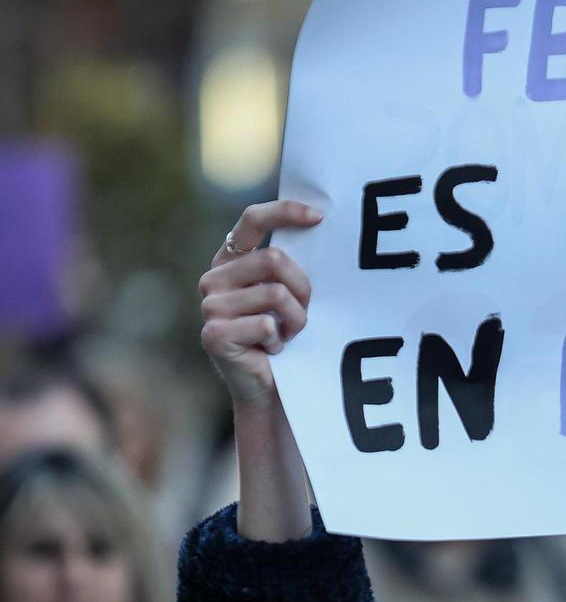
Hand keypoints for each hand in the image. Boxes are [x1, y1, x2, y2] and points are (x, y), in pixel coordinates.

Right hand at [199, 200, 321, 408]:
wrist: (269, 389)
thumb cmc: (283, 337)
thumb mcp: (285, 293)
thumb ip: (286, 265)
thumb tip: (318, 222)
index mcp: (229, 261)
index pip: (252, 220)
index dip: (285, 212)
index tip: (319, 217)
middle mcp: (213, 279)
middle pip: (274, 259)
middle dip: (302, 288)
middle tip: (304, 314)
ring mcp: (210, 306)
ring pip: (276, 293)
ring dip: (295, 320)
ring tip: (288, 335)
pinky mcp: (215, 333)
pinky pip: (266, 324)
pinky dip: (280, 340)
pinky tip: (272, 351)